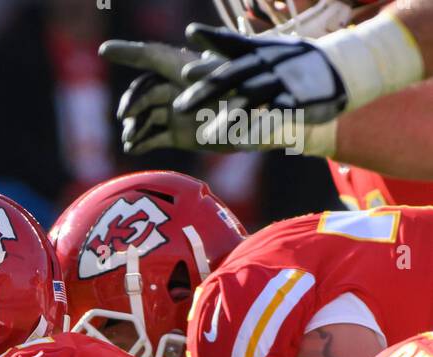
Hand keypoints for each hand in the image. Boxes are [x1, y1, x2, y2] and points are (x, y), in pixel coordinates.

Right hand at [102, 37, 254, 155]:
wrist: (270, 122)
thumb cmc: (260, 96)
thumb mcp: (242, 88)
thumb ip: (217, 90)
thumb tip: (186, 88)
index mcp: (190, 70)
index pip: (154, 57)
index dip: (129, 52)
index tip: (104, 50)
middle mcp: (181, 89)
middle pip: (147, 90)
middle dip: (133, 101)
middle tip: (125, 116)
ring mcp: (180, 112)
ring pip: (148, 114)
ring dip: (136, 124)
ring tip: (131, 138)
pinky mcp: (181, 134)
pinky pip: (156, 135)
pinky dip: (143, 141)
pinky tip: (134, 147)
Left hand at [175, 24, 348, 124]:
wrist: (343, 69)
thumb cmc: (297, 63)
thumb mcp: (267, 51)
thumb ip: (236, 49)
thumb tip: (202, 44)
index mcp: (259, 50)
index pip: (229, 45)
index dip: (209, 43)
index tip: (188, 49)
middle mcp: (267, 64)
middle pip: (230, 76)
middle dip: (204, 91)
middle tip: (179, 107)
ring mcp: (281, 83)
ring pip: (249, 99)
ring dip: (226, 118)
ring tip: (206, 138)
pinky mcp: (296, 103)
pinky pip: (273, 118)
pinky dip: (257, 131)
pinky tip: (240, 145)